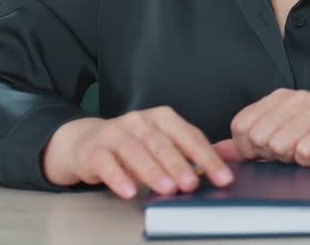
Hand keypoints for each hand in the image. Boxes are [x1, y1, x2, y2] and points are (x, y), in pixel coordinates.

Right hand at [41, 106, 233, 199]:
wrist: (86, 142)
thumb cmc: (132, 146)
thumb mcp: (160, 145)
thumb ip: (183, 155)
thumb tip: (214, 173)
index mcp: (162, 117)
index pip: (189, 136)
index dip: (207, 157)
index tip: (223, 178)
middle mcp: (139, 121)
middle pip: (162, 143)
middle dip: (179, 164)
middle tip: (193, 183)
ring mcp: (115, 133)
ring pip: (136, 151)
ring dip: (153, 171)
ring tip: (167, 189)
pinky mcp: (94, 149)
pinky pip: (107, 163)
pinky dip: (119, 178)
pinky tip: (129, 191)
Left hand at [216, 88, 309, 170]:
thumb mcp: (285, 129)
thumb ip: (250, 140)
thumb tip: (217, 150)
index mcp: (281, 96)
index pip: (242, 124)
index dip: (247, 147)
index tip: (264, 153)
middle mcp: (298, 98)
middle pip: (258, 137)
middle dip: (269, 154)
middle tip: (289, 153)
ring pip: (279, 145)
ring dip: (289, 158)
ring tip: (304, 152)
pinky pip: (304, 153)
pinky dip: (307, 162)